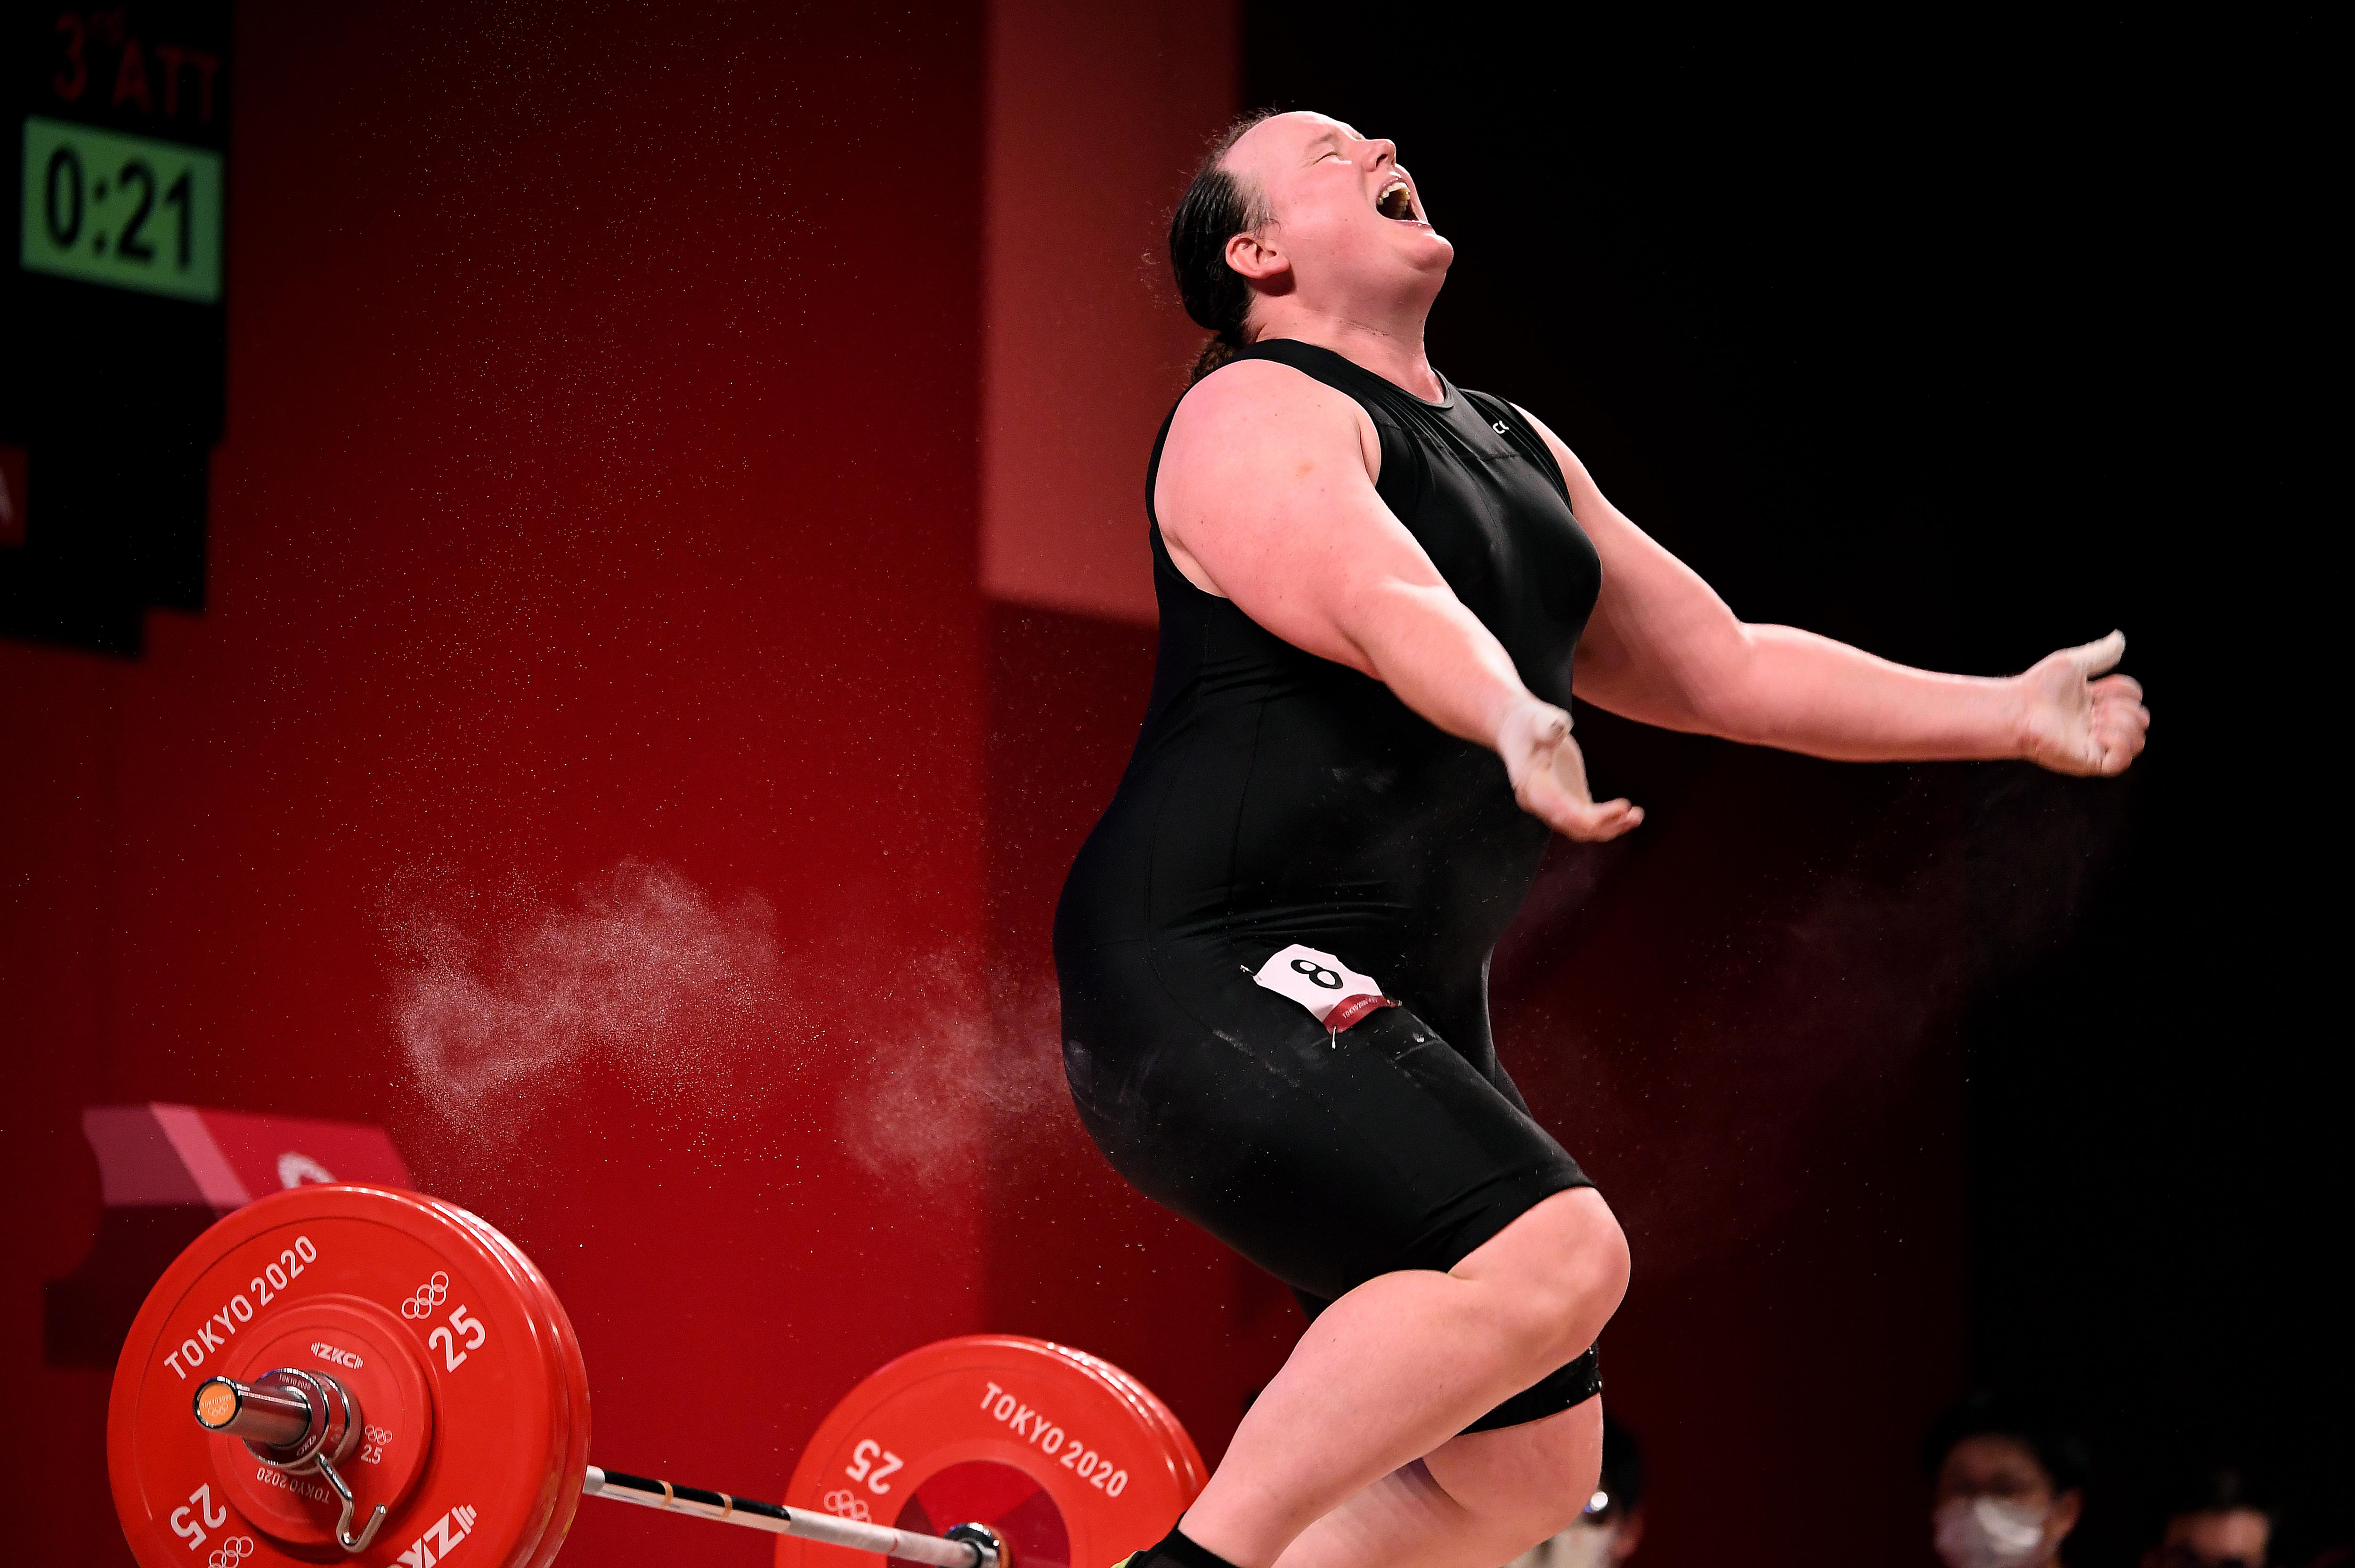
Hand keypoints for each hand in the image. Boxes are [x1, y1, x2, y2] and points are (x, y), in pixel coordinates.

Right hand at [1497, 699, 1643, 840]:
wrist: (1515, 727)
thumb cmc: (1528, 721)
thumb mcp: (1538, 719)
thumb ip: (1548, 726)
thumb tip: (1558, 727)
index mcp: (1533, 787)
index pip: (1564, 812)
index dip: (1594, 816)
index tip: (1623, 806)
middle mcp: (1540, 804)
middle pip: (1574, 827)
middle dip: (1606, 825)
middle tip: (1635, 814)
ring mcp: (1552, 805)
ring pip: (1581, 829)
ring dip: (1610, 827)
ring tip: (1637, 816)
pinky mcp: (1565, 800)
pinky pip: (1585, 820)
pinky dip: (1606, 820)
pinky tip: (1628, 813)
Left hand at [2017, 630, 2149, 775]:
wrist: (2019, 709)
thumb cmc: (2039, 687)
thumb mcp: (2074, 664)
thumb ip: (2100, 653)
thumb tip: (2120, 639)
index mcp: (2097, 705)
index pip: (2133, 696)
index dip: (2121, 688)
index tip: (2094, 688)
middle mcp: (2098, 727)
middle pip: (2142, 719)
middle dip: (2125, 707)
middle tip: (2095, 707)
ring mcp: (2095, 746)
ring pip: (2137, 741)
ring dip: (2121, 724)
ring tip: (2094, 720)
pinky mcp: (2088, 762)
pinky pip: (2121, 763)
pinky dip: (2118, 743)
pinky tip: (2097, 732)